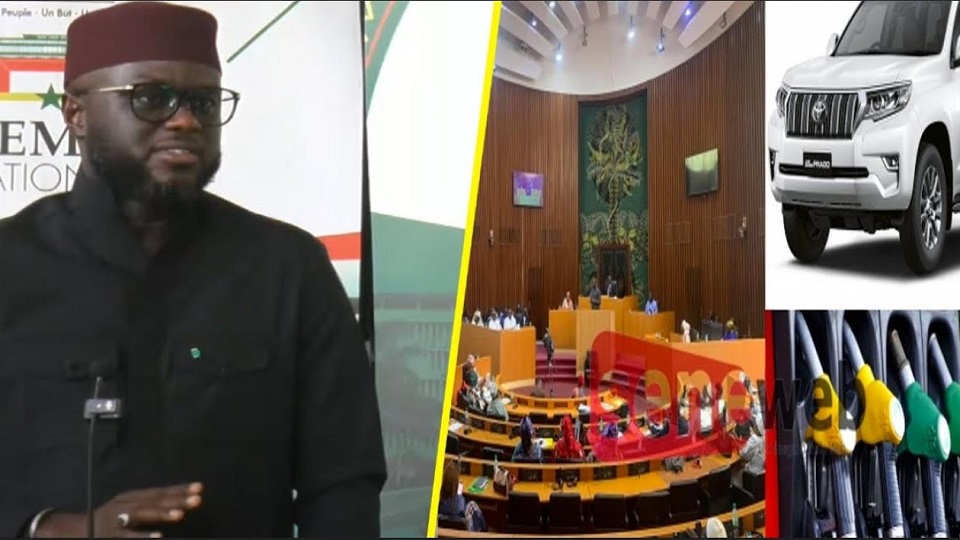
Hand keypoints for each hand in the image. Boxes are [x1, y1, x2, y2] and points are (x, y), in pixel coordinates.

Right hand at [34, 483, 202, 537]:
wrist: (73, 530)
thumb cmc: (108, 520)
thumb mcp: (128, 507)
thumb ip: (151, 505)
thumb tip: (181, 502)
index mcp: (131, 497)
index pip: (160, 492)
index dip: (179, 489)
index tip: (199, 487)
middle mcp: (124, 505)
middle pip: (153, 500)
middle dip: (176, 500)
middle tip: (197, 499)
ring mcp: (116, 520)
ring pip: (142, 515)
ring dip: (162, 514)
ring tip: (180, 515)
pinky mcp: (110, 536)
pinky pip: (129, 536)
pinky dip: (144, 536)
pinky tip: (159, 536)